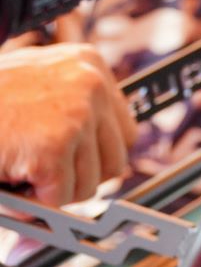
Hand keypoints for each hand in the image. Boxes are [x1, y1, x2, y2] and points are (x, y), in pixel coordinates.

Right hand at [0, 44, 136, 207]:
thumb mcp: (33, 92)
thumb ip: (70, 115)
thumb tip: (101, 162)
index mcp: (87, 64)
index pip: (123, 132)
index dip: (93, 157)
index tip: (72, 164)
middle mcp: (90, 83)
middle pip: (115, 160)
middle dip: (77, 176)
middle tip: (37, 171)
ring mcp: (75, 112)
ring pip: (90, 183)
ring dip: (52, 189)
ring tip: (16, 165)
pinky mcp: (54, 145)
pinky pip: (61, 197)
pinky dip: (32, 202)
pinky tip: (8, 176)